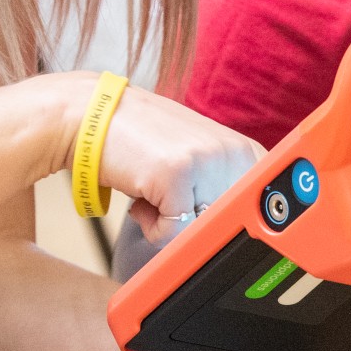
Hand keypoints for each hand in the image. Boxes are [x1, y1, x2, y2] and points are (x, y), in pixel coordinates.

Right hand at [78, 78, 265, 240]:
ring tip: (154, 193)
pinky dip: (151, 228)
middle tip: (169, 197)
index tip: (209, 223)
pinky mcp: (177, 172)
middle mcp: (233, 152)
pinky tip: (141, 196)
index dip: (229, 226)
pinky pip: (173, 233)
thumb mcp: (197, 159)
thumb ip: (222, 188)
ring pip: (199, 231)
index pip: (258, 212)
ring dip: (170, 226)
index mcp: (245, 152)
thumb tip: (240, 234)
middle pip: (227, 226)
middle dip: (194, 224)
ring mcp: (207, 160)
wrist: (91, 117)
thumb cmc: (143, 142)